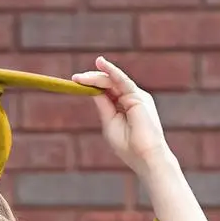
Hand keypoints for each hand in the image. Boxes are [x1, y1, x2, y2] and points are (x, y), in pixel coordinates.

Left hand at [71, 56, 171, 174]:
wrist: (145, 156)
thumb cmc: (128, 145)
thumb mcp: (110, 122)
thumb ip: (103, 105)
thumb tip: (93, 90)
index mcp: (123, 106)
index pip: (106, 91)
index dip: (92, 85)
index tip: (76, 81)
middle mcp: (130, 98)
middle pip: (109, 83)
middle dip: (92, 78)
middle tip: (75, 78)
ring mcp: (136, 96)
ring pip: (113, 81)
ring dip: (96, 76)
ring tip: (80, 76)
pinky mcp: (138, 97)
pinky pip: (123, 80)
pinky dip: (112, 71)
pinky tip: (102, 64)